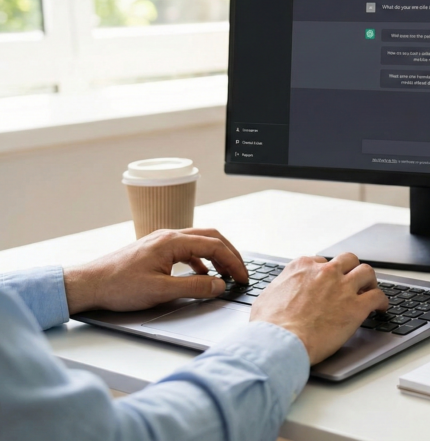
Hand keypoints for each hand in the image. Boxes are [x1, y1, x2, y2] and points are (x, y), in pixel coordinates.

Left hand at [63, 228, 248, 313]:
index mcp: (172, 241)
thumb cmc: (118, 286)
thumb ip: (195, 287)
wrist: (89, 283)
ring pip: (199, 241)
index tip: (243, 277)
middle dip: (229, 254)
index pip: (214, 245)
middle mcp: (168, 235)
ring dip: (216, 255)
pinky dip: (200, 259)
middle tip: (241, 272)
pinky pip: (186, 249)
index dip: (233, 262)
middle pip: (210, 237)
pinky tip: (201, 274)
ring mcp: (161, 241)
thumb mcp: (161, 291)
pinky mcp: (155, 250)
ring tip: (225, 273)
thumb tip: (219, 285)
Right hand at [249, 253, 388, 363]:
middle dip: (352, 269)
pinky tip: (381, 308)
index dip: (328, 273)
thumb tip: (282, 290)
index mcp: (303, 267)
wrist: (280, 342)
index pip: (322, 262)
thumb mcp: (267, 296)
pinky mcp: (356, 306)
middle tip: (353, 281)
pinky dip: (382, 301)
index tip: (330, 281)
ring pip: (367, 272)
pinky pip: (378, 296)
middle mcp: (325, 272)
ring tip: (370, 290)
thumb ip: (281, 287)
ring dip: (370, 281)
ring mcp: (343, 287)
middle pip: (348, 260)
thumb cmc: (269, 326)